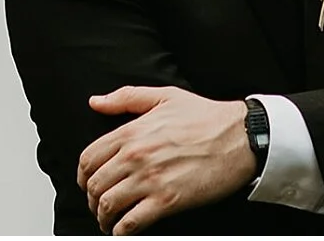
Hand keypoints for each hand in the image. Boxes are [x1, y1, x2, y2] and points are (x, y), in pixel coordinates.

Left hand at [77, 86, 255, 234]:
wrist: (240, 137)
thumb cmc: (206, 117)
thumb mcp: (164, 97)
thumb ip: (126, 98)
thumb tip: (96, 102)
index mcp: (131, 132)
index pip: (88, 159)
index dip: (83, 176)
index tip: (88, 184)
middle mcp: (135, 156)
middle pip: (94, 185)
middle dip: (92, 200)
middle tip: (99, 206)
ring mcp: (150, 179)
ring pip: (108, 206)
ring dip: (103, 218)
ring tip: (109, 221)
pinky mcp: (167, 201)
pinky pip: (131, 223)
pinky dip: (121, 231)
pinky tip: (124, 230)